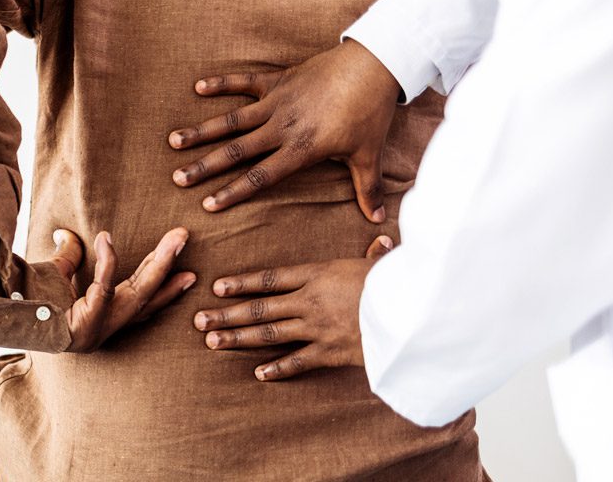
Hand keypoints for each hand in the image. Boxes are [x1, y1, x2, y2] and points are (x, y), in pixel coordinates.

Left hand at [49, 227, 196, 351]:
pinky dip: (107, 263)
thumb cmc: (22, 302)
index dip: (164, 290)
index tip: (187, 275)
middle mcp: (103, 329)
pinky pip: (103, 288)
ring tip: (176, 239)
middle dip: (169, 268)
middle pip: (145, 297)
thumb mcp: (53, 276)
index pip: (139, 305)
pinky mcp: (85, 324)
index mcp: (99, 320)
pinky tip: (108, 240)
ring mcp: (96, 329)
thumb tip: (67, 235)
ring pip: (136, 293)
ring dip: (158, 264)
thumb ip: (67, 258)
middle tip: (186, 240)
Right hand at [168, 40, 399, 222]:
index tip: (209, 205)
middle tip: (179, 178)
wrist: (375, 65)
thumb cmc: (371, 113)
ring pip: (232, 120)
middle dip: (205, 166)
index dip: (233, 192)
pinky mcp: (278, 80)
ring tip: (174, 140)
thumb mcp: (369, 154)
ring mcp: (277, 102)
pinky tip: (198, 87)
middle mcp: (282, 127)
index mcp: (301, 149)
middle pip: (236, 151)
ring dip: (202, 130)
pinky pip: (244, 81)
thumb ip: (367, 187)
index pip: (261, 177)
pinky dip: (222, 83)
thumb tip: (377, 219)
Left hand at [192, 236, 393, 379]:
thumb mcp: (383, 263)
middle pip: (259, 308)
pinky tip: (258, 373)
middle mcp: (310, 301)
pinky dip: (278, 369)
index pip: (270, 278)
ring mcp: (317, 328)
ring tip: (212, 341)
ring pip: (268, 334)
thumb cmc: (400, 282)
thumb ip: (375, 255)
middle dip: (226, 314)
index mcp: (318, 274)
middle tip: (198, 319)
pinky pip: (298, 362)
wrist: (414, 314)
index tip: (218, 287)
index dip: (241, 283)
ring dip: (238, 338)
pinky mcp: (331, 353)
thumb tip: (383, 239)